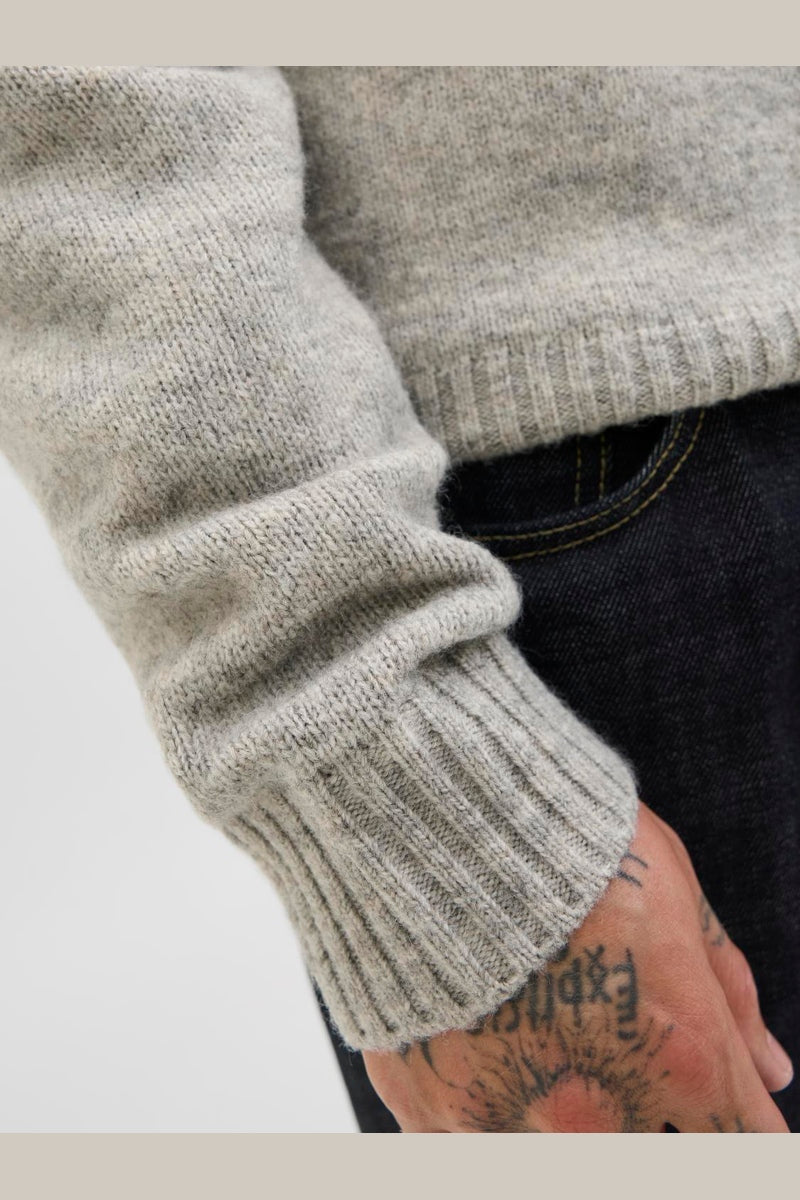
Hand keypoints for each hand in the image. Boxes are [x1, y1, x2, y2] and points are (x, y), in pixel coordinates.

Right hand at [363, 800, 792, 1131]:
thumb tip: (769, 1067)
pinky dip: (488, 1104)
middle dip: (641, 1100)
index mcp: (676, 1054)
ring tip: (533, 1019)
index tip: (712, 1098)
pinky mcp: (426, 1105)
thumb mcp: (672, 887)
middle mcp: (591, 1107)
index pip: (743, 1143)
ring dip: (562, 1103)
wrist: (427, 808)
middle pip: (647, 1148)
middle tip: (600, 1020)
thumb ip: (726, 990)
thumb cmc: (561, 835)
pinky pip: (473, 1144)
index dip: (735, 1121)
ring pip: (560, 1149)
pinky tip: (482, 1038)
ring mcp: (503, 1115)